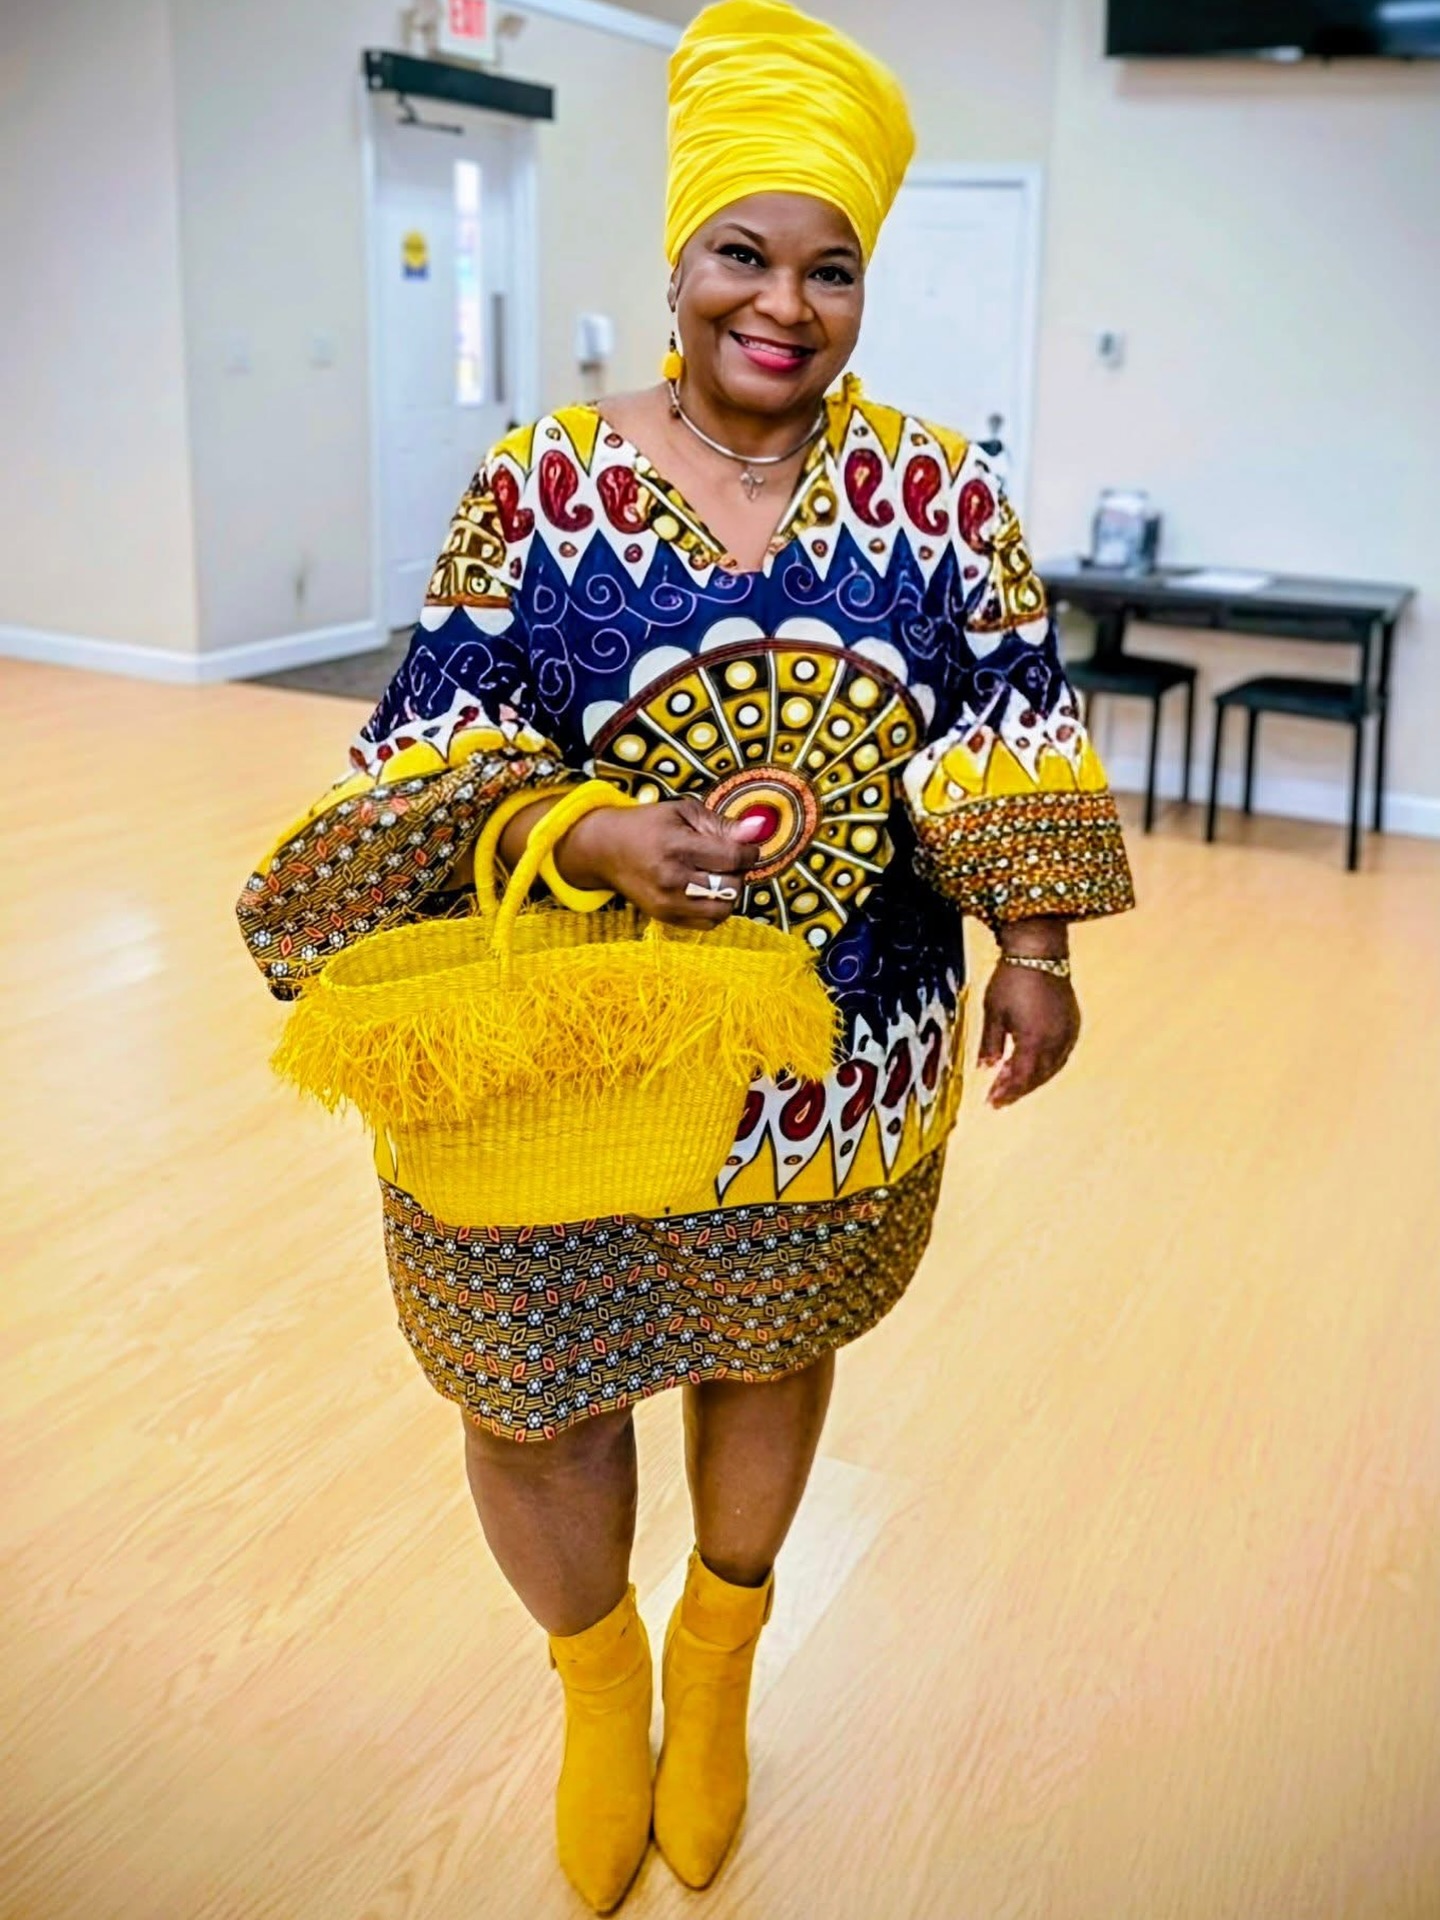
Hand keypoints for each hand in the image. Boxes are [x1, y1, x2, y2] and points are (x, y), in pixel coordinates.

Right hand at [559, 797, 766, 929]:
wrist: (606, 850)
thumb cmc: (648, 826)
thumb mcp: (684, 812)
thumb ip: (722, 824)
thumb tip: (758, 829)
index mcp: (677, 846)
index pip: (733, 857)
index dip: (749, 852)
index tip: (747, 847)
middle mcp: (672, 878)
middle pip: (731, 885)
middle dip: (739, 871)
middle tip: (729, 860)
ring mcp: (668, 903)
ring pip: (724, 909)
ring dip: (730, 893)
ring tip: (718, 876)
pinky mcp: (666, 918)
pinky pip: (708, 922)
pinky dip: (716, 908)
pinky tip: (707, 891)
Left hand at [978, 962, 1081, 1108]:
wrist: (1039, 953)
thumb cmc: (1012, 979)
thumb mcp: (993, 1012)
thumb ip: (989, 1044)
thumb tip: (985, 1068)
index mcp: (1033, 1040)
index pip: (1020, 1077)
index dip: (1006, 1092)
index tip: (992, 1102)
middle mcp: (1055, 1041)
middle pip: (1038, 1076)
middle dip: (1018, 1089)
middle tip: (1000, 1097)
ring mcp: (1068, 1032)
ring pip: (1052, 1067)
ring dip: (1033, 1079)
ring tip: (1013, 1084)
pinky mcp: (1072, 1023)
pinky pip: (1062, 1054)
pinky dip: (1047, 1065)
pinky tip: (1035, 1066)